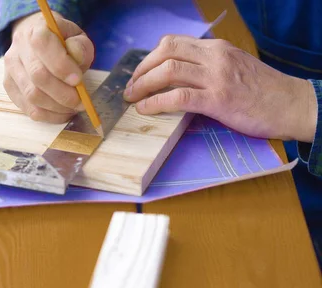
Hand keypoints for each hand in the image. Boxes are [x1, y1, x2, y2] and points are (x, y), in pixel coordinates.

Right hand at [4, 11, 94, 122]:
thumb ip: (80, 47)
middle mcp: (18, 48)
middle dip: (63, 93)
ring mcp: (10, 69)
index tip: (78, 80)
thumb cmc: (61, 42)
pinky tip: (62, 113)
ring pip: (32, 95)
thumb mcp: (76, 37)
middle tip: (81, 101)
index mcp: (35, 29)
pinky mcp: (9, 87)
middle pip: (37, 76)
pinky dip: (49, 116)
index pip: (43, 45)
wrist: (36, 43)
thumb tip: (77, 59)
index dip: (61, 65)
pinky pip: (28, 109)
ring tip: (73, 107)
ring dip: (57, 107)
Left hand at [123, 35, 317, 142]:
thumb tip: (176, 77)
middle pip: (165, 52)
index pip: (173, 44)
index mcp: (216, 49)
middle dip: (141, 70)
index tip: (139, 74)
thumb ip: (207, 67)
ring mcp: (217, 77)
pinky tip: (145, 109)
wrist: (292, 104)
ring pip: (168, 71)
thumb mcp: (233, 68)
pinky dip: (156, 103)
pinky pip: (178, 97)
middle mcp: (214, 57)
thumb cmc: (262, 91)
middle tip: (130, 88)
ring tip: (132, 99)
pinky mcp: (218, 99)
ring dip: (143, 85)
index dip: (149, 59)